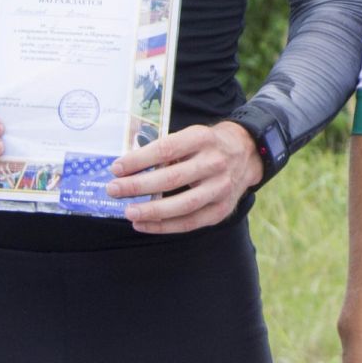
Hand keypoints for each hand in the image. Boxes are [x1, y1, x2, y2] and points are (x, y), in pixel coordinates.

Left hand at [110, 121, 263, 234]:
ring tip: (128, 212)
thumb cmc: (208, 145)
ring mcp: (221, 188)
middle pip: (171, 178)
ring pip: (182, 204)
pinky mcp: (222, 209)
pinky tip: (143, 225)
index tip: (116, 168)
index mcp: (203, 139)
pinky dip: (164, 227)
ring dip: (151, 211)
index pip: (166, 149)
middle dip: (137, 186)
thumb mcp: (192, 136)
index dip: (139, 160)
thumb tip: (128, 168)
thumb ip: (167, 149)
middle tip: (113, 190)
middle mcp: (215, 163)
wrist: (248, 153)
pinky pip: (190, 222)